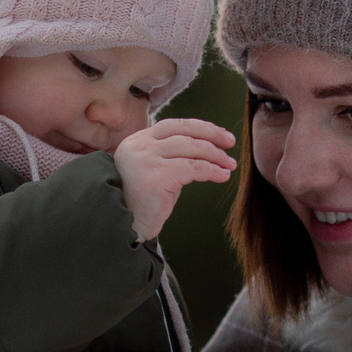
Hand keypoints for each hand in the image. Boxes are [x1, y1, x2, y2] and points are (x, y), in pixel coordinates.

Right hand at [114, 119, 234, 240]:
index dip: (200, 127)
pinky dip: (212, 171)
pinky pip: (193, 168)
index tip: (219, 133)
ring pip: (192, 148)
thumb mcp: (150, 170)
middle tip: (230, 142)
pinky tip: (222, 176)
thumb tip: (204, 149)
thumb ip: (168, 156)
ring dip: (216, 155)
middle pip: (184, 132)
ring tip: (229, 164)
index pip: (174, 125)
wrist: (121, 226)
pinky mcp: (158, 176)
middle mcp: (141, 146)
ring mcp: (148, 159)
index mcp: (138, 141)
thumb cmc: (139, 202)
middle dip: (212, 135)